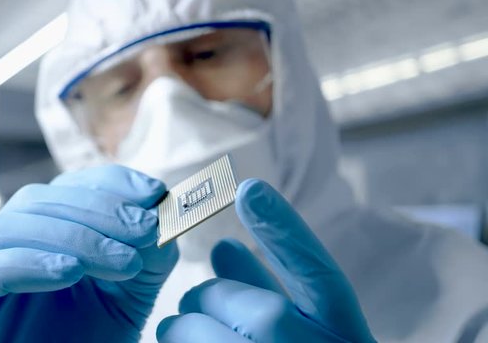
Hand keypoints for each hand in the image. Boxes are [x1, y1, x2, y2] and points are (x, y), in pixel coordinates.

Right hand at [0, 165, 177, 342]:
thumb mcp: (129, 296)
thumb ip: (146, 255)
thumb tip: (162, 213)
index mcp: (43, 234)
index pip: (67, 188)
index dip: (109, 182)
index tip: (153, 192)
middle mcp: (6, 245)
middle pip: (39, 200)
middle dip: (99, 211)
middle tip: (145, 229)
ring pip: (8, 228)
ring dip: (73, 236)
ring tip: (122, 261)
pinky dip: (23, 264)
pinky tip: (68, 271)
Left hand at [157, 179, 374, 341]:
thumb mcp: (310, 328)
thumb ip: (271, 284)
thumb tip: (224, 244)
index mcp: (337, 327)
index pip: (316, 269)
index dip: (282, 226)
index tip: (248, 188)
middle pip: (214, 296)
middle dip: (201, 300)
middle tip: (209, 312)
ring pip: (180, 331)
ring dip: (179, 331)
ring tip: (202, 340)